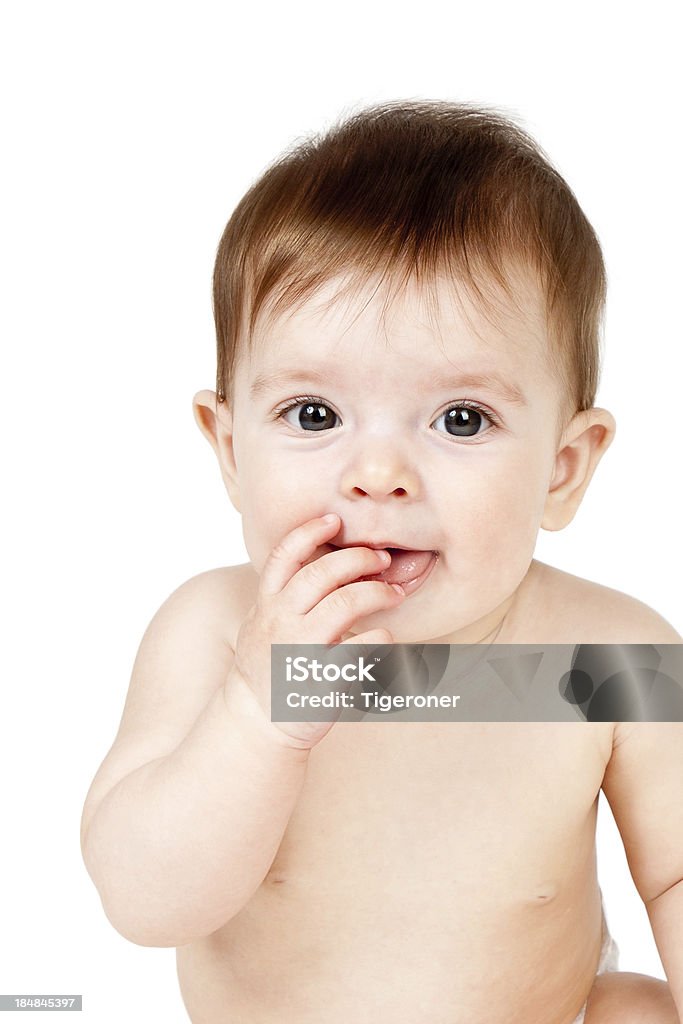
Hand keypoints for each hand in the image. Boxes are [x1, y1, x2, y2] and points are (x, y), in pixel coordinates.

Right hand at [228, 513, 403, 748]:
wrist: (255, 720)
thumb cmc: (268, 664)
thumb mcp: (264, 621)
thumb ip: (287, 593)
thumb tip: (327, 561)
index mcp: (267, 604)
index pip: (285, 556)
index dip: (309, 532)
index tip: (334, 520)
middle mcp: (281, 622)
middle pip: (322, 574)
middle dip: (358, 559)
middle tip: (381, 559)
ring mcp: (300, 650)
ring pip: (344, 604)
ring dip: (375, 591)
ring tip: (392, 592)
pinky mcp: (322, 679)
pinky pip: (359, 650)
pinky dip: (380, 638)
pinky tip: (386, 636)